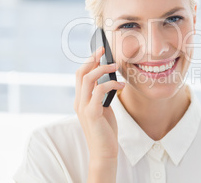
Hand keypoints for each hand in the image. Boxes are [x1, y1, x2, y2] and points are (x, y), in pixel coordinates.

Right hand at [74, 46, 125, 181]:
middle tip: (104, 50)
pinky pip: (99, 91)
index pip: (80, 75)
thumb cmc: (105, 129)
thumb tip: (109, 79)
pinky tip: (121, 85)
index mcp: (81, 100)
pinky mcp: (92, 113)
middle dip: (92, 59)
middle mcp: (79, 102)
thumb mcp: (102, 108)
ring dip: (102, 69)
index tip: (99, 51)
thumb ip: (101, 95)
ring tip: (115, 66)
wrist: (104, 151)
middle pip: (81, 73)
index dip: (89, 61)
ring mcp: (84, 107)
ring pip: (88, 79)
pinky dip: (111, 84)